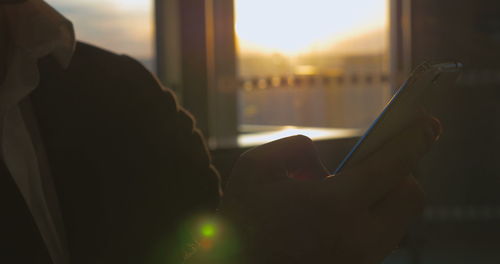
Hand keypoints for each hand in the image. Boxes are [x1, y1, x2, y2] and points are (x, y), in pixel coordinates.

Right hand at [215, 115, 439, 263]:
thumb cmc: (240, 221)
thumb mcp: (254, 169)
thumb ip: (295, 148)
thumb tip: (323, 164)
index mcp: (334, 206)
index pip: (392, 167)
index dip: (413, 140)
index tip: (427, 123)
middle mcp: (358, 238)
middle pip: (410, 196)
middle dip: (403, 171)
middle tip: (381, 158)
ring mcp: (360, 260)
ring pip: (398, 220)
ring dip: (387, 196)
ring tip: (355, 186)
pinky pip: (380, 237)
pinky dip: (373, 217)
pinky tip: (345, 211)